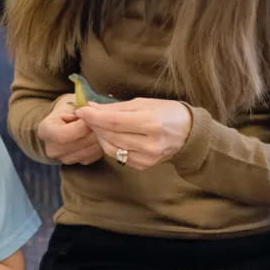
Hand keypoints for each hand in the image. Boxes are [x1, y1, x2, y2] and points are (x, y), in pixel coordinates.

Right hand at [37, 93, 103, 163]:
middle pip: (78, 144)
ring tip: (102, 128)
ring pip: (88, 152)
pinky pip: (93, 156)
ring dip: (99, 139)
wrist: (66, 120)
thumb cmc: (69, 109)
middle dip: (93, 132)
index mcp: (45, 130)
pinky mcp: (77, 163)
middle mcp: (51, 149)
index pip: (64, 134)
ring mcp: (64, 159)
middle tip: (102, 122)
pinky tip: (99, 136)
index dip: (82, 126)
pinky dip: (99, 147)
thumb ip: (81, 109)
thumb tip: (93, 113)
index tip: (92, 116)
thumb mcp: (72, 103)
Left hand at [75, 98, 192, 170]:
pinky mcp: (145, 166)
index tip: (81, 109)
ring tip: (99, 125)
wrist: (188, 131)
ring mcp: (148, 158)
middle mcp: (150, 143)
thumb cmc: (166, 112)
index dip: (94, 116)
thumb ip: (115, 108)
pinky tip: (111, 136)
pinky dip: (111, 146)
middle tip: (87, 115)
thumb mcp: (142, 103)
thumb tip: (90, 108)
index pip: (114, 122)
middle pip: (111, 136)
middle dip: (95, 125)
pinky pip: (119, 157)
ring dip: (100, 136)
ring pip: (112, 149)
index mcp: (151, 123)